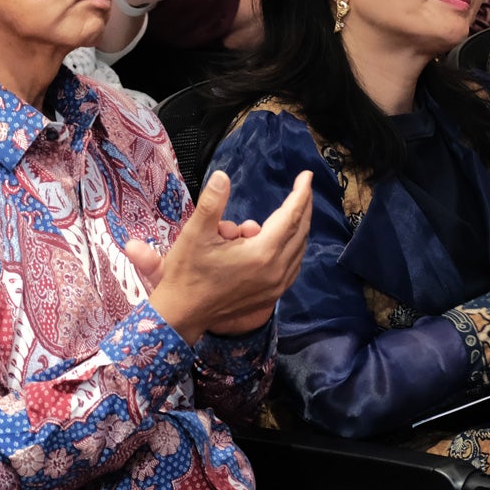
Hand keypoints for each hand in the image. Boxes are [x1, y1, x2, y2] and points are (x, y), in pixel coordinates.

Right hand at [130, 169, 314, 339]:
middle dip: (303, 207)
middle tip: (302, 187)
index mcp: (262, 253)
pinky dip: (293, 249)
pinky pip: (292, 266)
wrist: (183, 314)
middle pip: (300, 232)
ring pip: (299, 250)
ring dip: (298, 228)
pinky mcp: (271, 296)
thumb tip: (222, 176)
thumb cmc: (188, 272)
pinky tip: (285, 241)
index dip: (300, 193)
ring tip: (292, 210)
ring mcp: (276, 286)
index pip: (290, 216)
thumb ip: (212, 203)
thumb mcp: (195, 233)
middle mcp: (276, 270)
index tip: (306, 175)